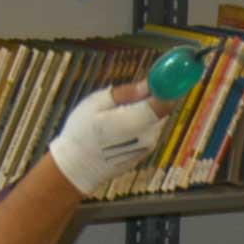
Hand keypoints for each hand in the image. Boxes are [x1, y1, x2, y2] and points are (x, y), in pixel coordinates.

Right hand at [47, 85, 168, 192]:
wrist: (77, 168)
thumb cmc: (81, 133)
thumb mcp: (96, 104)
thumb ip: (126, 93)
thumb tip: (148, 84)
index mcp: (135, 121)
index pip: (166, 100)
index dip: (167, 85)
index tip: (159, 76)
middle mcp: (148, 136)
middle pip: (162, 108)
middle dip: (151, 97)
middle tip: (127, 96)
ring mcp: (149, 146)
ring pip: (156, 118)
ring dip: (143, 111)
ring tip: (116, 116)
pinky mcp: (146, 152)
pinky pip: (149, 129)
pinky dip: (140, 123)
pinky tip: (118, 128)